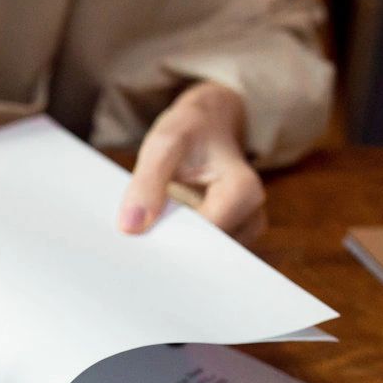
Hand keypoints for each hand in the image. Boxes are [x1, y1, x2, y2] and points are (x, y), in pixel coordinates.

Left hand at [118, 81, 266, 242]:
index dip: (170, 237)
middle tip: (138, 240)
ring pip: (203, 257)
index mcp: (243, 191)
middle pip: (206, 252)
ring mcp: (243, 230)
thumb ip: (147, 182)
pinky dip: (179, 245)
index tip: (139, 234)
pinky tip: (161, 232)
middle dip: (172, 248)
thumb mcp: (165, 143)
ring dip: (175, 248)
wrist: (209, 125)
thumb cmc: (192, 130)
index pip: (204, 235)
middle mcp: (251, 216)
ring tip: (150, 229)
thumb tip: (131, 226)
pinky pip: (202, 253)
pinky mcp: (229, 237)